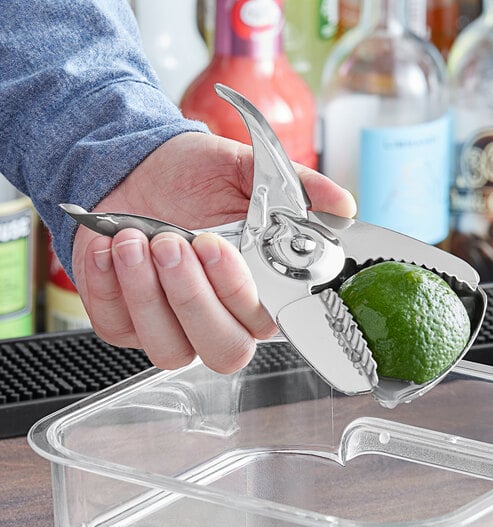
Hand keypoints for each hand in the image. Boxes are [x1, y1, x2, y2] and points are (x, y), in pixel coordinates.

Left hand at [71, 132, 355, 372]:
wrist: (135, 169)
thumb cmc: (192, 176)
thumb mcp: (244, 170)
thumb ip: (295, 188)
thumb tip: (343, 204)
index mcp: (254, 291)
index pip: (263, 322)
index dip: (239, 293)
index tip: (215, 244)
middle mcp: (218, 318)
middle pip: (223, 351)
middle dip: (194, 300)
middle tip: (173, 243)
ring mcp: (171, 327)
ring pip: (170, 351)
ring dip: (150, 295)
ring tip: (138, 239)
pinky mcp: (125, 324)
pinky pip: (117, 329)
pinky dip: (109, 286)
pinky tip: (113, 248)